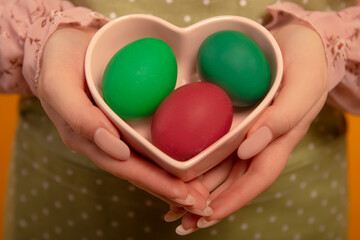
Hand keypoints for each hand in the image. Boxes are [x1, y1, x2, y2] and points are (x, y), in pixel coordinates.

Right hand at [38, 27, 209, 212]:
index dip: (154, 183)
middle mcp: (107, 141)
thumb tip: (116, 149)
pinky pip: (152, 139)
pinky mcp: (129, 118)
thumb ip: (80, 117)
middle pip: (143, 171)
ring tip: (203, 192)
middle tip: (202, 203)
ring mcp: (119, 131)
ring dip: (176, 178)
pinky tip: (190, 161)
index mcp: (89, 140)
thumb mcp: (60, 86)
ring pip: (150, 160)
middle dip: (172, 189)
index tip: (183, 194)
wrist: (67, 43)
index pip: (126, 167)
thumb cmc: (60, 63)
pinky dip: (171, 154)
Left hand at [170, 23, 328, 233]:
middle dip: (208, 205)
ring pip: (219, 169)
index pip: (255, 180)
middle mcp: (258, 145)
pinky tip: (176, 170)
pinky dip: (195, 162)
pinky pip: (212, 146)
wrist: (294, 43)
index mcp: (278, 143)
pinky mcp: (231, 121)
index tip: (206, 216)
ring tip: (171, 207)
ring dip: (197, 189)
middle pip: (232, 182)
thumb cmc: (304, 64)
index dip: (233, 201)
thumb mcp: (301, 89)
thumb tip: (247, 149)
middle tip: (179, 221)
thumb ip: (281, 120)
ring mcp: (243, 135)